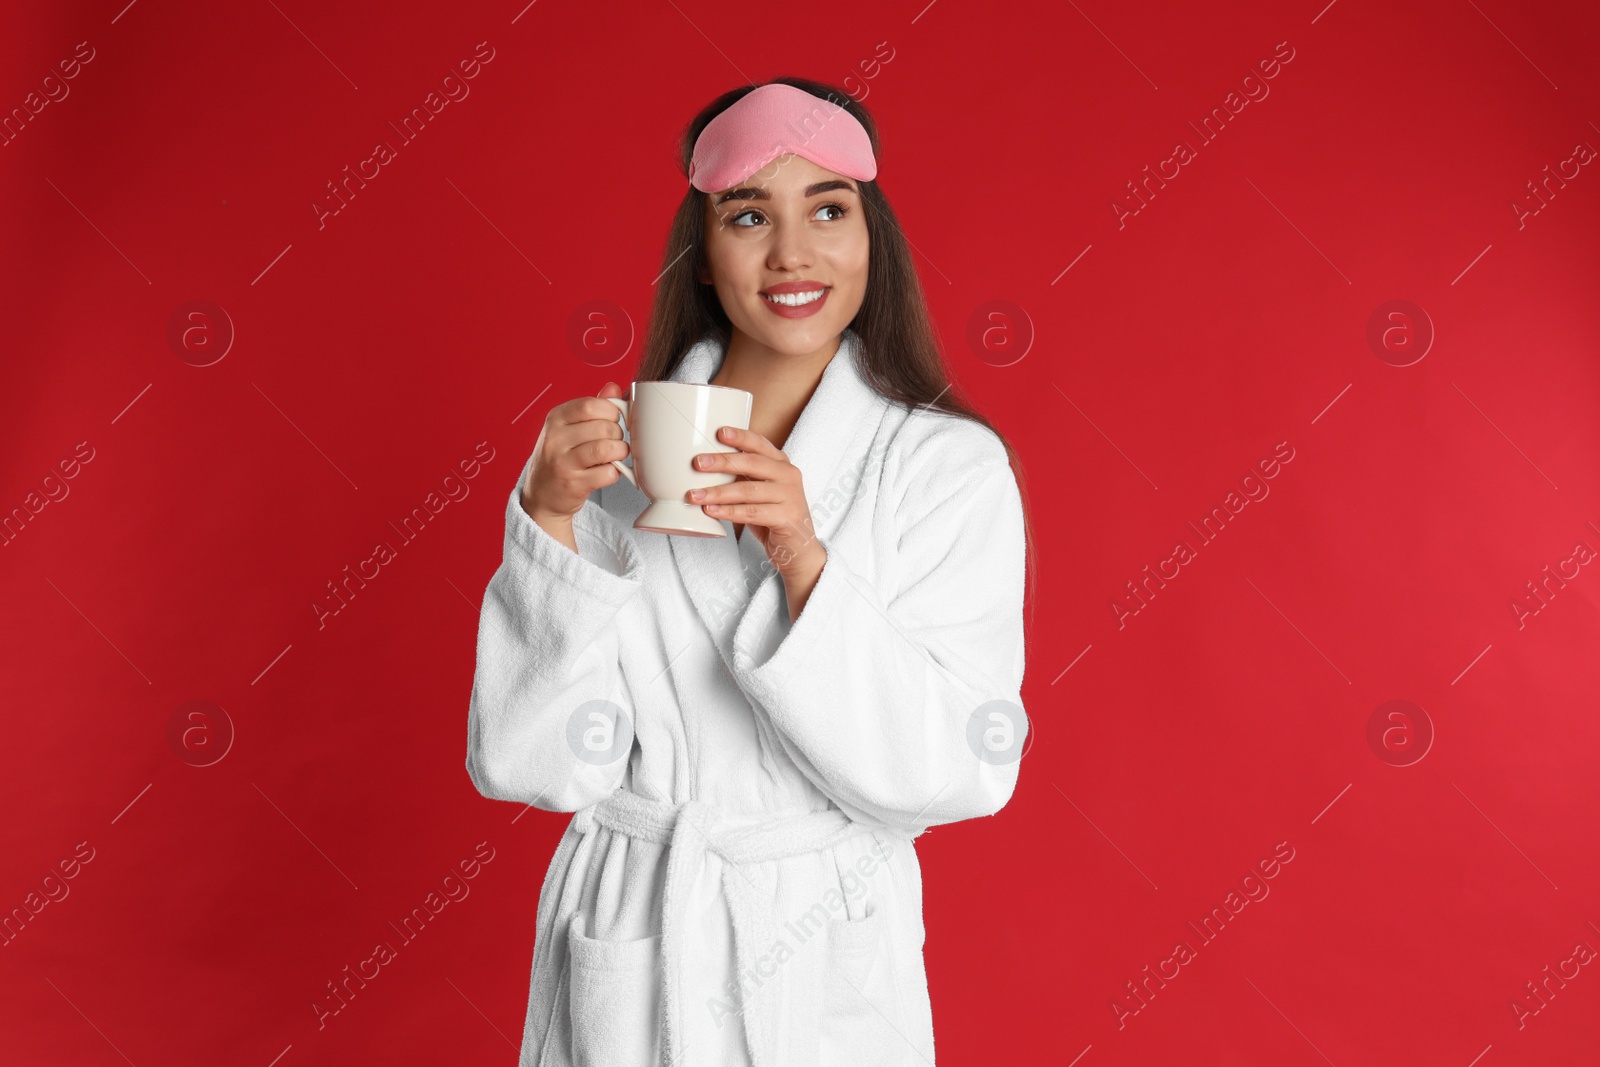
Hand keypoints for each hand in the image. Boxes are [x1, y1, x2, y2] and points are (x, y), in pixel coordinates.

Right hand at [521, 382, 628, 524]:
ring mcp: (562, 463)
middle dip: (617, 434)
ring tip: (614, 455)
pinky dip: (614, 472)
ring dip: (619, 452)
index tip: (613, 420)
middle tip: (613, 441)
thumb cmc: (560, 457)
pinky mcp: (573, 484)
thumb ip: (592, 408)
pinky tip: (606, 471)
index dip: (611, 412)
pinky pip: (607, 473)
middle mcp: (555, 439)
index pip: (591, 405)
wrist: (541, 495)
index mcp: (556, 418)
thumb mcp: (568, 427)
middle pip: (604, 427)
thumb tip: (613, 388)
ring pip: (606, 449)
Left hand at [687, 426, 825, 586]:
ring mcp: (791, 496)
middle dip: (722, 462)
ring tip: (695, 495)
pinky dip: (729, 512)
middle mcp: (788, 475)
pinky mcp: (788, 517)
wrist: (798, 550)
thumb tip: (703, 469)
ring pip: (748, 490)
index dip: (740, 437)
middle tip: (698, 463)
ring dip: (718, 492)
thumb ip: (741, 478)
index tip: (719, 432)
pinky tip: (711, 511)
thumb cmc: (773, 518)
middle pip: (752, 463)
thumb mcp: (759, 493)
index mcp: (781, 464)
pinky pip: (752, 512)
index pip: (760, 444)